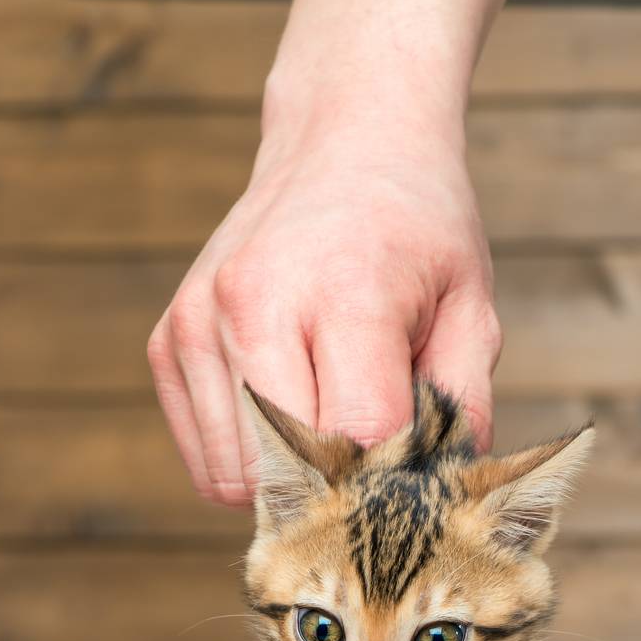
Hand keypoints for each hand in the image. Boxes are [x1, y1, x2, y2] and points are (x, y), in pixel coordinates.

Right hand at [147, 104, 501, 505]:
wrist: (343, 142)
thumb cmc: (416, 232)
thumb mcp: (472, 309)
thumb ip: (463, 410)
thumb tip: (439, 498)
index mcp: (343, 294)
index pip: (357, 441)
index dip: (390, 479)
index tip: (411, 475)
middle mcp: (253, 306)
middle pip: (287, 472)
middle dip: (334, 490)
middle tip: (371, 464)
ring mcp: (198, 325)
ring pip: (236, 480)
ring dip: (286, 480)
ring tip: (328, 424)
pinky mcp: (167, 343)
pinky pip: (207, 461)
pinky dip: (249, 461)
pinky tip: (288, 409)